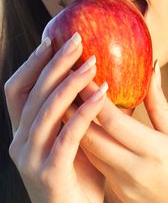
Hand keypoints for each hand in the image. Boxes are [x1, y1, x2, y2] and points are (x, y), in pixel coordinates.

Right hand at [4, 33, 106, 202]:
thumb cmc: (77, 174)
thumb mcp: (71, 137)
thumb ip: (74, 111)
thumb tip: (94, 77)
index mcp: (23, 131)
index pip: (17, 89)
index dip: (31, 63)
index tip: (51, 40)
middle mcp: (21, 142)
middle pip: (34, 92)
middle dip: (55, 63)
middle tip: (76, 40)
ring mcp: (31, 158)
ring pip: (48, 110)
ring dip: (71, 82)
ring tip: (93, 62)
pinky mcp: (49, 173)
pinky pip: (68, 136)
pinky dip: (85, 111)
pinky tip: (103, 93)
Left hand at [80, 62, 167, 202]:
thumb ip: (160, 105)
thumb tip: (153, 70)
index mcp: (154, 152)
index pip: (111, 120)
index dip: (92, 95)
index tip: (82, 72)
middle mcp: (133, 171)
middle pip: (91, 136)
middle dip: (74, 108)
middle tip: (65, 83)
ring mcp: (123, 186)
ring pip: (89, 151)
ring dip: (76, 125)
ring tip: (69, 101)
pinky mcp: (119, 193)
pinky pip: (96, 163)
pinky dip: (87, 142)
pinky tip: (84, 127)